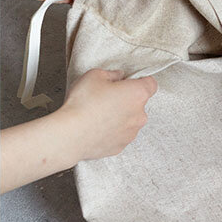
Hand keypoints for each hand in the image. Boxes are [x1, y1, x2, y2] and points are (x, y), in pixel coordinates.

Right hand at [0, 70, 156, 192]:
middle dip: (126, 101)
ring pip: (129, 121)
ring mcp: (130, 134)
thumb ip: (111, 74)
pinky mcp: (120, 147)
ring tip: (99, 116)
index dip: (139, 81)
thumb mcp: (94, 75)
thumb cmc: (83, 104)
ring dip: (119, 117)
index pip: (151, 84)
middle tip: (106, 99)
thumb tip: (118, 77)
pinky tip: (97, 129)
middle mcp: (139, 115)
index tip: (127, 83)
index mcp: (137, 94)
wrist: (70, 135)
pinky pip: (119, 136)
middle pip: (139, 104)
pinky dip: (111, 132)